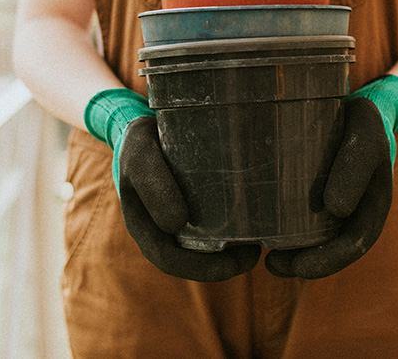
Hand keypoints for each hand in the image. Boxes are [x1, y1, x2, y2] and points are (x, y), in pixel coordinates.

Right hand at [118, 116, 260, 281]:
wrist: (147, 132)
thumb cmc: (141, 144)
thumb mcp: (140, 155)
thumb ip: (151, 181)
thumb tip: (178, 223)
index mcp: (142, 226)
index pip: (167, 258)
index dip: (198, 266)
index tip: (229, 254)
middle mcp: (159, 231)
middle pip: (191, 263)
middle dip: (222, 266)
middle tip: (253, 256)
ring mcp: (177, 223)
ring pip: (204, 252)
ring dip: (232, 256)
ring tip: (257, 247)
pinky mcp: (195, 212)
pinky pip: (213, 233)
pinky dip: (233, 237)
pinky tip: (254, 228)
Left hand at [264, 97, 392, 278]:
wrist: (354, 108)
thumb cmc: (361, 119)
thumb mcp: (365, 130)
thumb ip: (356, 161)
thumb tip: (335, 209)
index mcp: (376, 203)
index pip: (357, 241)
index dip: (330, 259)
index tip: (301, 266)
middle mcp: (358, 210)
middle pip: (335, 250)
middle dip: (306, 265)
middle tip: (273, 267)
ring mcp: (338, 205)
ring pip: (319, 241)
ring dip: (294, 257)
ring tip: (266, 261)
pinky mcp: (317, 197)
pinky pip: (305, 223)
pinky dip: (288, 235)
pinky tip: (264, 238)